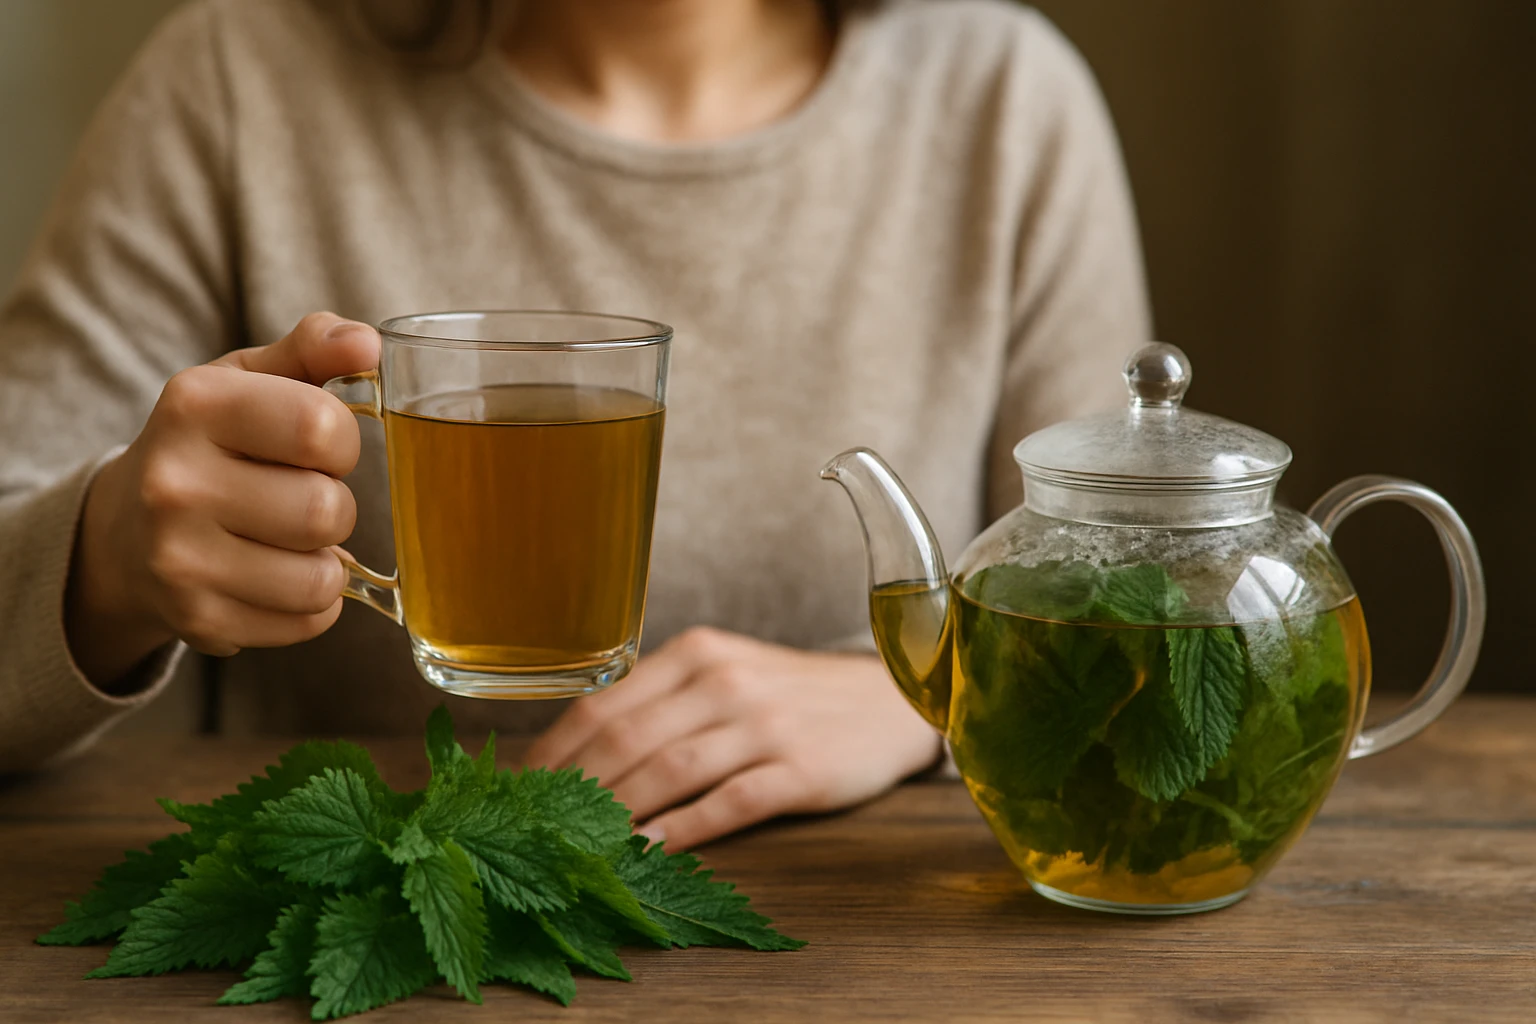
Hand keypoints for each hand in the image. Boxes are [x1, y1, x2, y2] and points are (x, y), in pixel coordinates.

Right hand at [65, 313, 378, 686]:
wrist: (124, 531)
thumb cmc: (212, 444)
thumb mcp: (249, 380)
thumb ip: (313, 349)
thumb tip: (367, 343)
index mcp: (195, 405)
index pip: (320, 427)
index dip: (341, 442)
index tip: (319, 445)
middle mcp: (175, 482)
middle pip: (327, 510)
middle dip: (336, 505)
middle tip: (302, 497)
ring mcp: (179, 559)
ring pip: (322, 577)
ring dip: (328, 561)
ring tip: (292, 541)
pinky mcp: (197, 620)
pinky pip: (308, 621)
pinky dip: (312, 603)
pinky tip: (278, 576)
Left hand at [524, 627, 942, 849]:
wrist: (889, 701)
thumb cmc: (792, 695)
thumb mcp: (725, 673)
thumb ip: (662, 700)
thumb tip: (580, 753)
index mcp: (696, 652)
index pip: (604, 704)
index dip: (554, 753)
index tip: (519, 791)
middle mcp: (724, 681)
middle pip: (626, 740)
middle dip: (571, 791)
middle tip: (535, 829)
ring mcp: (763, 724)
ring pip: (668, 771)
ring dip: (616, 814)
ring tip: (577, 846)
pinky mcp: (798, 769)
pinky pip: (726, 804)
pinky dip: (679, 832)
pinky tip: (646, 852)